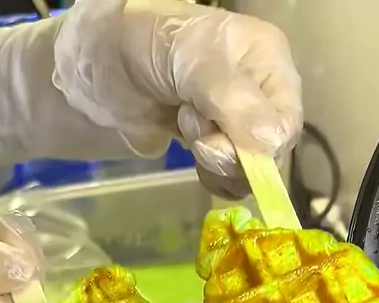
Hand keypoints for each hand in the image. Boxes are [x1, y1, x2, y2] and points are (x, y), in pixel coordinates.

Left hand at [53, 0, 302, 197]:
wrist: (92, 66)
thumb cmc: (138, 44)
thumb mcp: (188, 59)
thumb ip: (229, 99)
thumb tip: (270, 145)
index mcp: (267, 59)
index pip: (287, 123)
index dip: (254, 144)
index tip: (210, 136)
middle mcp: (264, 92)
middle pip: (271, 153)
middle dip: (227, 151)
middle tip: (188, 125)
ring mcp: (242, 124)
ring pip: (253, 172)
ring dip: (215, 162)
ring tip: (184, 125)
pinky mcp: (221, 149)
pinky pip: (233, 182)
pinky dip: (211, 177)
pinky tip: (187, 150)